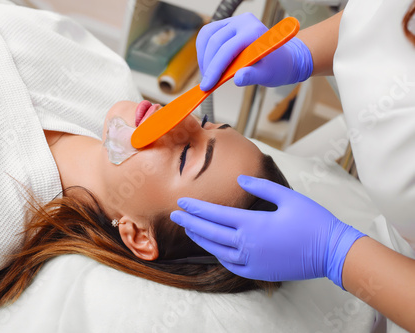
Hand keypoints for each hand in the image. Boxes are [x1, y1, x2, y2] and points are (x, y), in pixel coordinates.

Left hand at [170, 175, 366, 288]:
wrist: (332, 251)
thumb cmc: (312, 220)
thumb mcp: (288, 197)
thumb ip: (261, 187)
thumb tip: (241, 179)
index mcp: (253, 224)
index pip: (216, 214)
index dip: (197, 208)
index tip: (182, 202)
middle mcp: (247, 244)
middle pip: (210, 233)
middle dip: (191, 223)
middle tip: (175, 215)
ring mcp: (252, 261)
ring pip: (217, 251)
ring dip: (201, 239)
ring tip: (190, 230)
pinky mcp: (259, 272)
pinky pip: (231, 265)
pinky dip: (219, 256)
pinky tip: (213, 249)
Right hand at [197, 13, 313, 90]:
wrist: (282, 58)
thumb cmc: (276, 67)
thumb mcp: (267, 75)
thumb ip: (252, 76)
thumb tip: (238, 79)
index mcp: (254, 31)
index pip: (227, 49)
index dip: (214, 69)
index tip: (207, 85)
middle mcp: (243, 22)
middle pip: (214, 41)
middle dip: (207, 64)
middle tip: (206, 83)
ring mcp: (234, 21)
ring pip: (206, 35)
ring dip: (203, 56)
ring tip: (207, 74)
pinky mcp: (226, 25)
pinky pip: (207, 34)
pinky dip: (203, 50)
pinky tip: (208, 64)